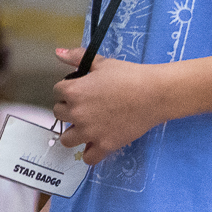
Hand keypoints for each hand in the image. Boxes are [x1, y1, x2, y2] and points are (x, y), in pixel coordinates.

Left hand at [53, 49, 171, 164]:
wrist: (155, 94)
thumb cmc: (130, 76)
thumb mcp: (103, 63)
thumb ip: (77, 57)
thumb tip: (57, 53)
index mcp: (73, 91)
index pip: (57, 92)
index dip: (68, 90)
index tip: (81, 91)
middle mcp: (77, 113)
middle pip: (59, 114)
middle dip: (69, 110)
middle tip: (87, 106)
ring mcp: (90, 132)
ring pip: (67, 139)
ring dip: (74, 133)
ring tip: (87, 128)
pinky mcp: (105, 145)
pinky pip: (88, 158)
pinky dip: (91, 153)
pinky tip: (97, 144)